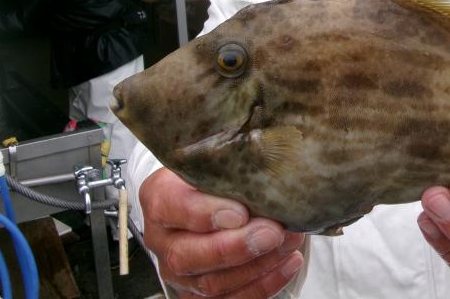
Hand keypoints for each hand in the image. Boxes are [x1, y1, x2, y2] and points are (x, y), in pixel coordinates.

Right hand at [139, 168, 304, 297]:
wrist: (207, 198)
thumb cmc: (214, 176)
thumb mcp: (215, 163)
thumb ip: (229, 169)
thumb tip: (266, 169)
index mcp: (160, 199)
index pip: (173, 208)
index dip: (207, 214)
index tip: (241, 212)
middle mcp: (162, 239)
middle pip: (188, 255)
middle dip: (236, 247)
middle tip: (273, 232)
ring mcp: (177, 272)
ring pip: (212, 283)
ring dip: (258, 265)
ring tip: (289, 242)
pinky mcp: (197, 294)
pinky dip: (264, 284)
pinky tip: (288, 264)